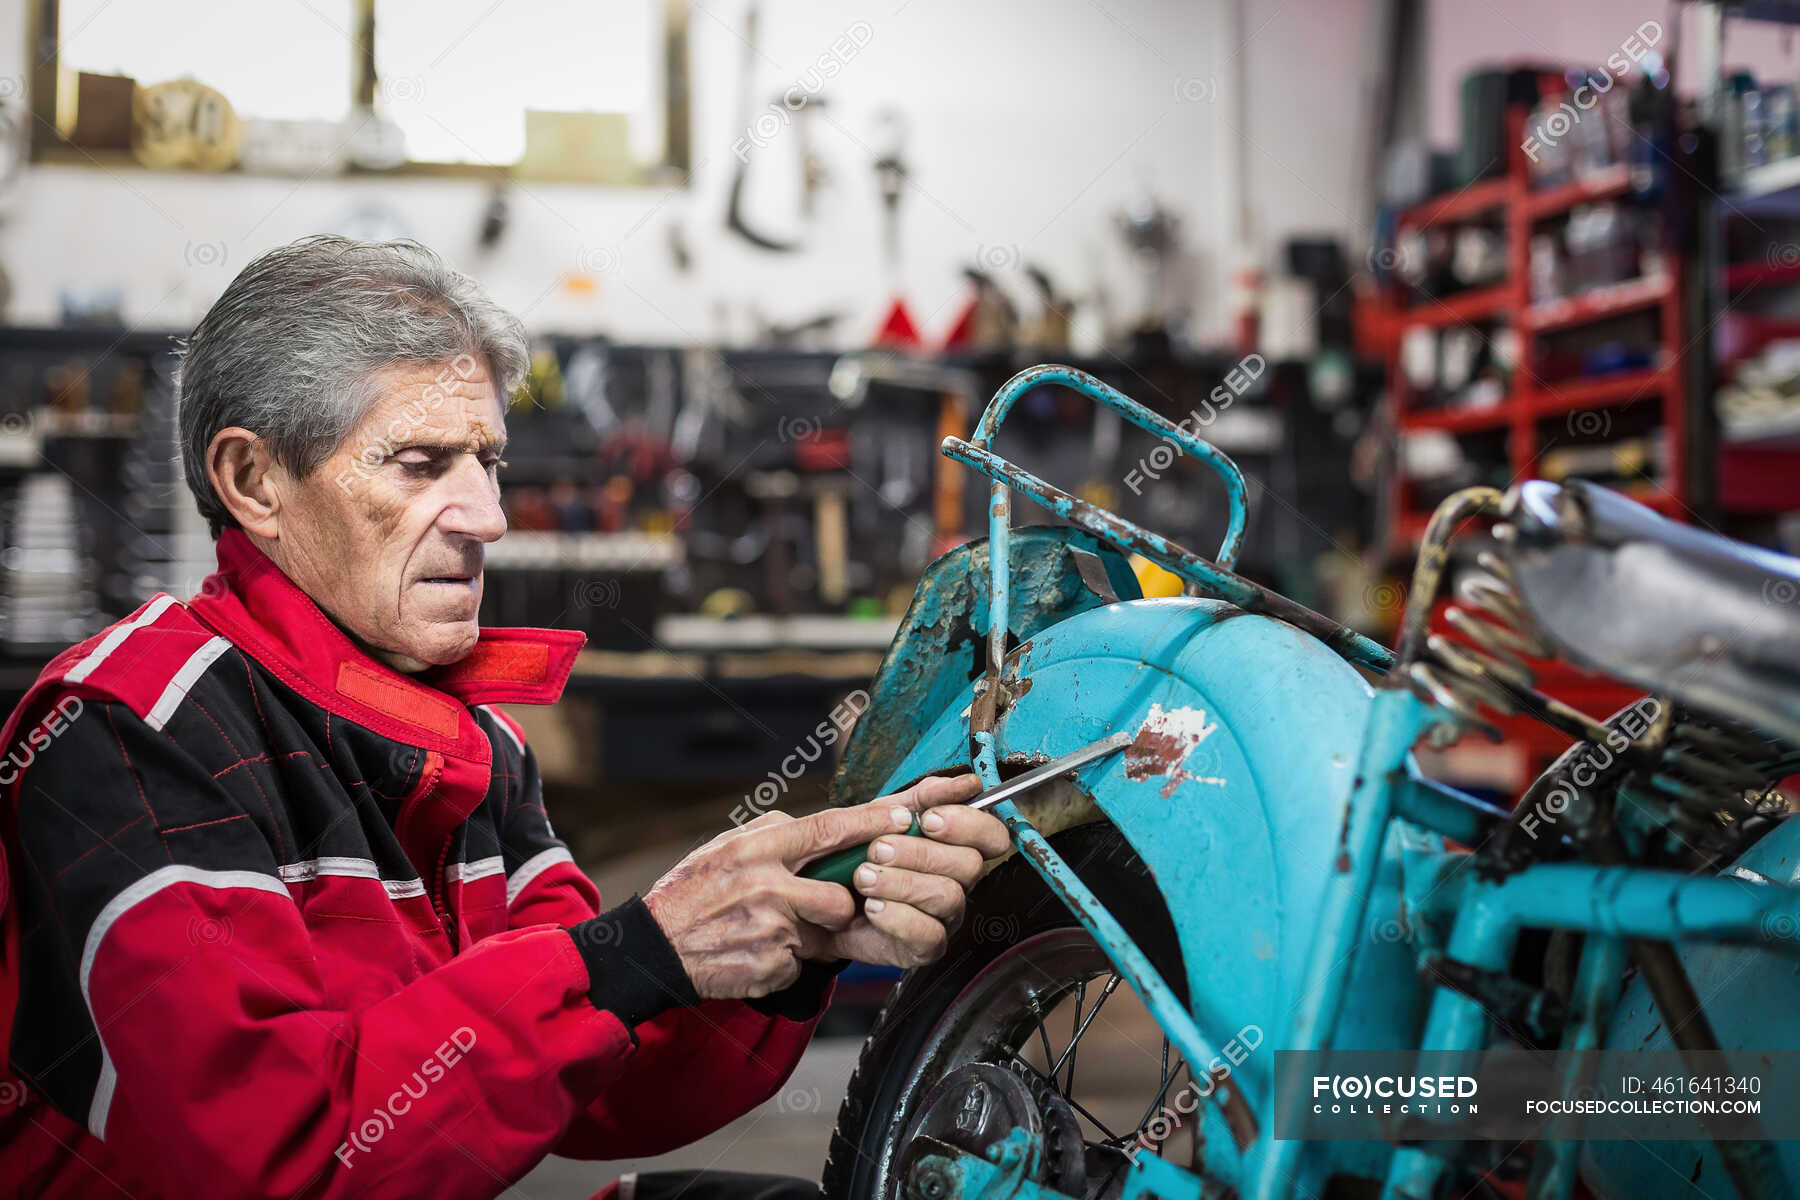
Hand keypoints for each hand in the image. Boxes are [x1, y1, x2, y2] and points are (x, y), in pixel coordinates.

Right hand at [641, 775, 1007, 998]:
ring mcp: (771, 930)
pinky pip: (801, 962)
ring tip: (773, 927)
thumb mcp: (727, 846)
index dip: (871, 823)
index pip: (827, 829)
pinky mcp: (771, 966)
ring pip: (825, 931)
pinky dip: (786, 959)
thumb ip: (775, 835)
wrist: (655, 948)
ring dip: (812, 933)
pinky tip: (755, 951)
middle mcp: (767, 887)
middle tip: (831, 899)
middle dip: (845, 900)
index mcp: (758, 849)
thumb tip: (820, 827)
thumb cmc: (693, 892)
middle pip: (839, 893)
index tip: (906, 815)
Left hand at [825, 774, 1009, 967]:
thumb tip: (966, 784)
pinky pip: (930, 935)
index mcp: (955, 845)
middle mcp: (957, 881)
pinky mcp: (925, 946)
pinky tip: (871, 906)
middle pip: (970, 865)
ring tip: (862, 876)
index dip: (969, 824)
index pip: (991, 835)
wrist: (819, 894)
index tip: (928, 818)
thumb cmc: (855, 851)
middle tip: (877, 848)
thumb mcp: (883, 813)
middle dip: (921, 852)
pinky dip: (898, 917)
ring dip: (902, 883)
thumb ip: (922, 796)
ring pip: (948, 897)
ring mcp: (944, 916)